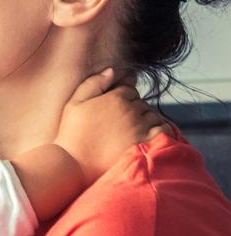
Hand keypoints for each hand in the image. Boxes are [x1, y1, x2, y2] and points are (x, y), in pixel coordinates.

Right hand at [55, 68, 170, 185]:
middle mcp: (131, 110)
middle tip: (120, 124)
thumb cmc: (72, 134)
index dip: (123, 97)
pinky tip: (148, 136)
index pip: (130, 89)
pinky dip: (159, 131)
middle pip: (142, 102)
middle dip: (134, 109)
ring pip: (153, 115)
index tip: (114, 109)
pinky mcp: (146, 144)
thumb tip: (112, 70)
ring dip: (146, 120)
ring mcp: (140, 127)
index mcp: (115, 97)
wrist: (75, 164)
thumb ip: (93, 83)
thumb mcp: (74, 103)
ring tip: (132, 131)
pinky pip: (163, 131)